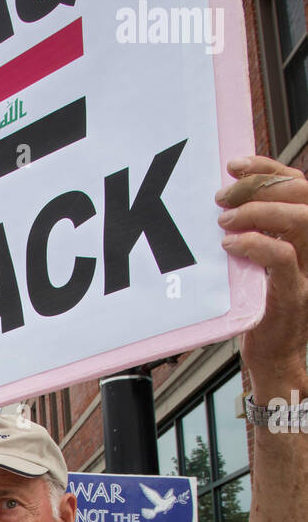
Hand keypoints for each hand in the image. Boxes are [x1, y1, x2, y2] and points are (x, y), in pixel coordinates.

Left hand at [217, 156, 307, 392]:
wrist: (273, 356)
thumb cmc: (260, 308)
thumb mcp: (258, 262)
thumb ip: (255, 234)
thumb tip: (224, 203)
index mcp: (305, 234)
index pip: (298, 185)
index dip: (269, 167)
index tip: (235, 165)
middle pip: (302, 194)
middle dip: (259, 185)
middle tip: (222, 197)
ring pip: (301, 219)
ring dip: (258, 212)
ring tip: (224, 220)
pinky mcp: (295, 294)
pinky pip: (283, 257)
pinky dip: (255, 244)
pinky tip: (230, 244)